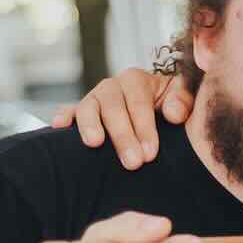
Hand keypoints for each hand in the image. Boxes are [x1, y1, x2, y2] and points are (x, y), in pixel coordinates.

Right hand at [50, 69, 191, 169]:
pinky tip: (59, 126)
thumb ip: (183, 100)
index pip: (139, 102)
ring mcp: (94, 99)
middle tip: (133, 163)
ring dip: (91, 125)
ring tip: (95, 143)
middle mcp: (113, 86)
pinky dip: (63, 116)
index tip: (151, 153)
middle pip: (113, 106)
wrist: (156, 111)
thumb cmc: (170, 106)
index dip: (144, 127)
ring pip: (88, 107)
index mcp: (137, 80)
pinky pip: (69, 111)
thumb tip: (173, 114)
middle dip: (123, 135)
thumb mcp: (182, 98)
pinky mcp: (80, 112)